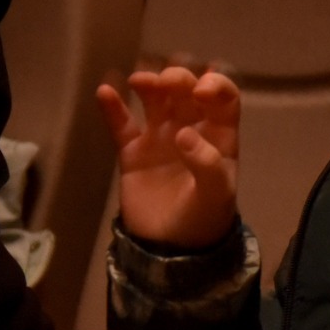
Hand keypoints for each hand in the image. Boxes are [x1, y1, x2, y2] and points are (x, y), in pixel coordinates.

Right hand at [100, 64, 240, 247]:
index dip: (215, 85)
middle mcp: (190, 128)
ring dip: (149, 83)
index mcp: (219, 135)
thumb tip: (185, 135)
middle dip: (177, 79)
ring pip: (155, 99)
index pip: (223, 97)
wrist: (171, 250)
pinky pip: (122, 124)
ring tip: (138, 82)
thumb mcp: (217, 194)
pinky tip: (105, 93)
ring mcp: (160, 137)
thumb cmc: (203, 218)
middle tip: (165, 83)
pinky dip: (113, 107)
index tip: (201, 89)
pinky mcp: (132, 152)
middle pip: (186, 91)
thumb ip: (207, 164)